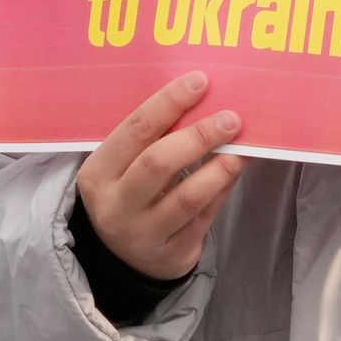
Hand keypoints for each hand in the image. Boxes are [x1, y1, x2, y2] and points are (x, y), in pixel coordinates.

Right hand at [75, 71, 243, 283]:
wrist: (121, 258)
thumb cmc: (129, 194)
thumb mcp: (122, 168)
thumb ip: (151, 139)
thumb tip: (202, 98)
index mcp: (99, 173)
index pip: (135, 130)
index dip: (169, 102)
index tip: (200, 81)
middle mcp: (116, 205)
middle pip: (158, 162)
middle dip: (198, 136)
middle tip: (231, 119)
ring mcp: (142, 234)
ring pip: (186, 197)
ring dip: (218, 169)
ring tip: (241, 150)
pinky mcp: (170, 254)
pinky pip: (203, 219)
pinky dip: (222, 192)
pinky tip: (236, 171)